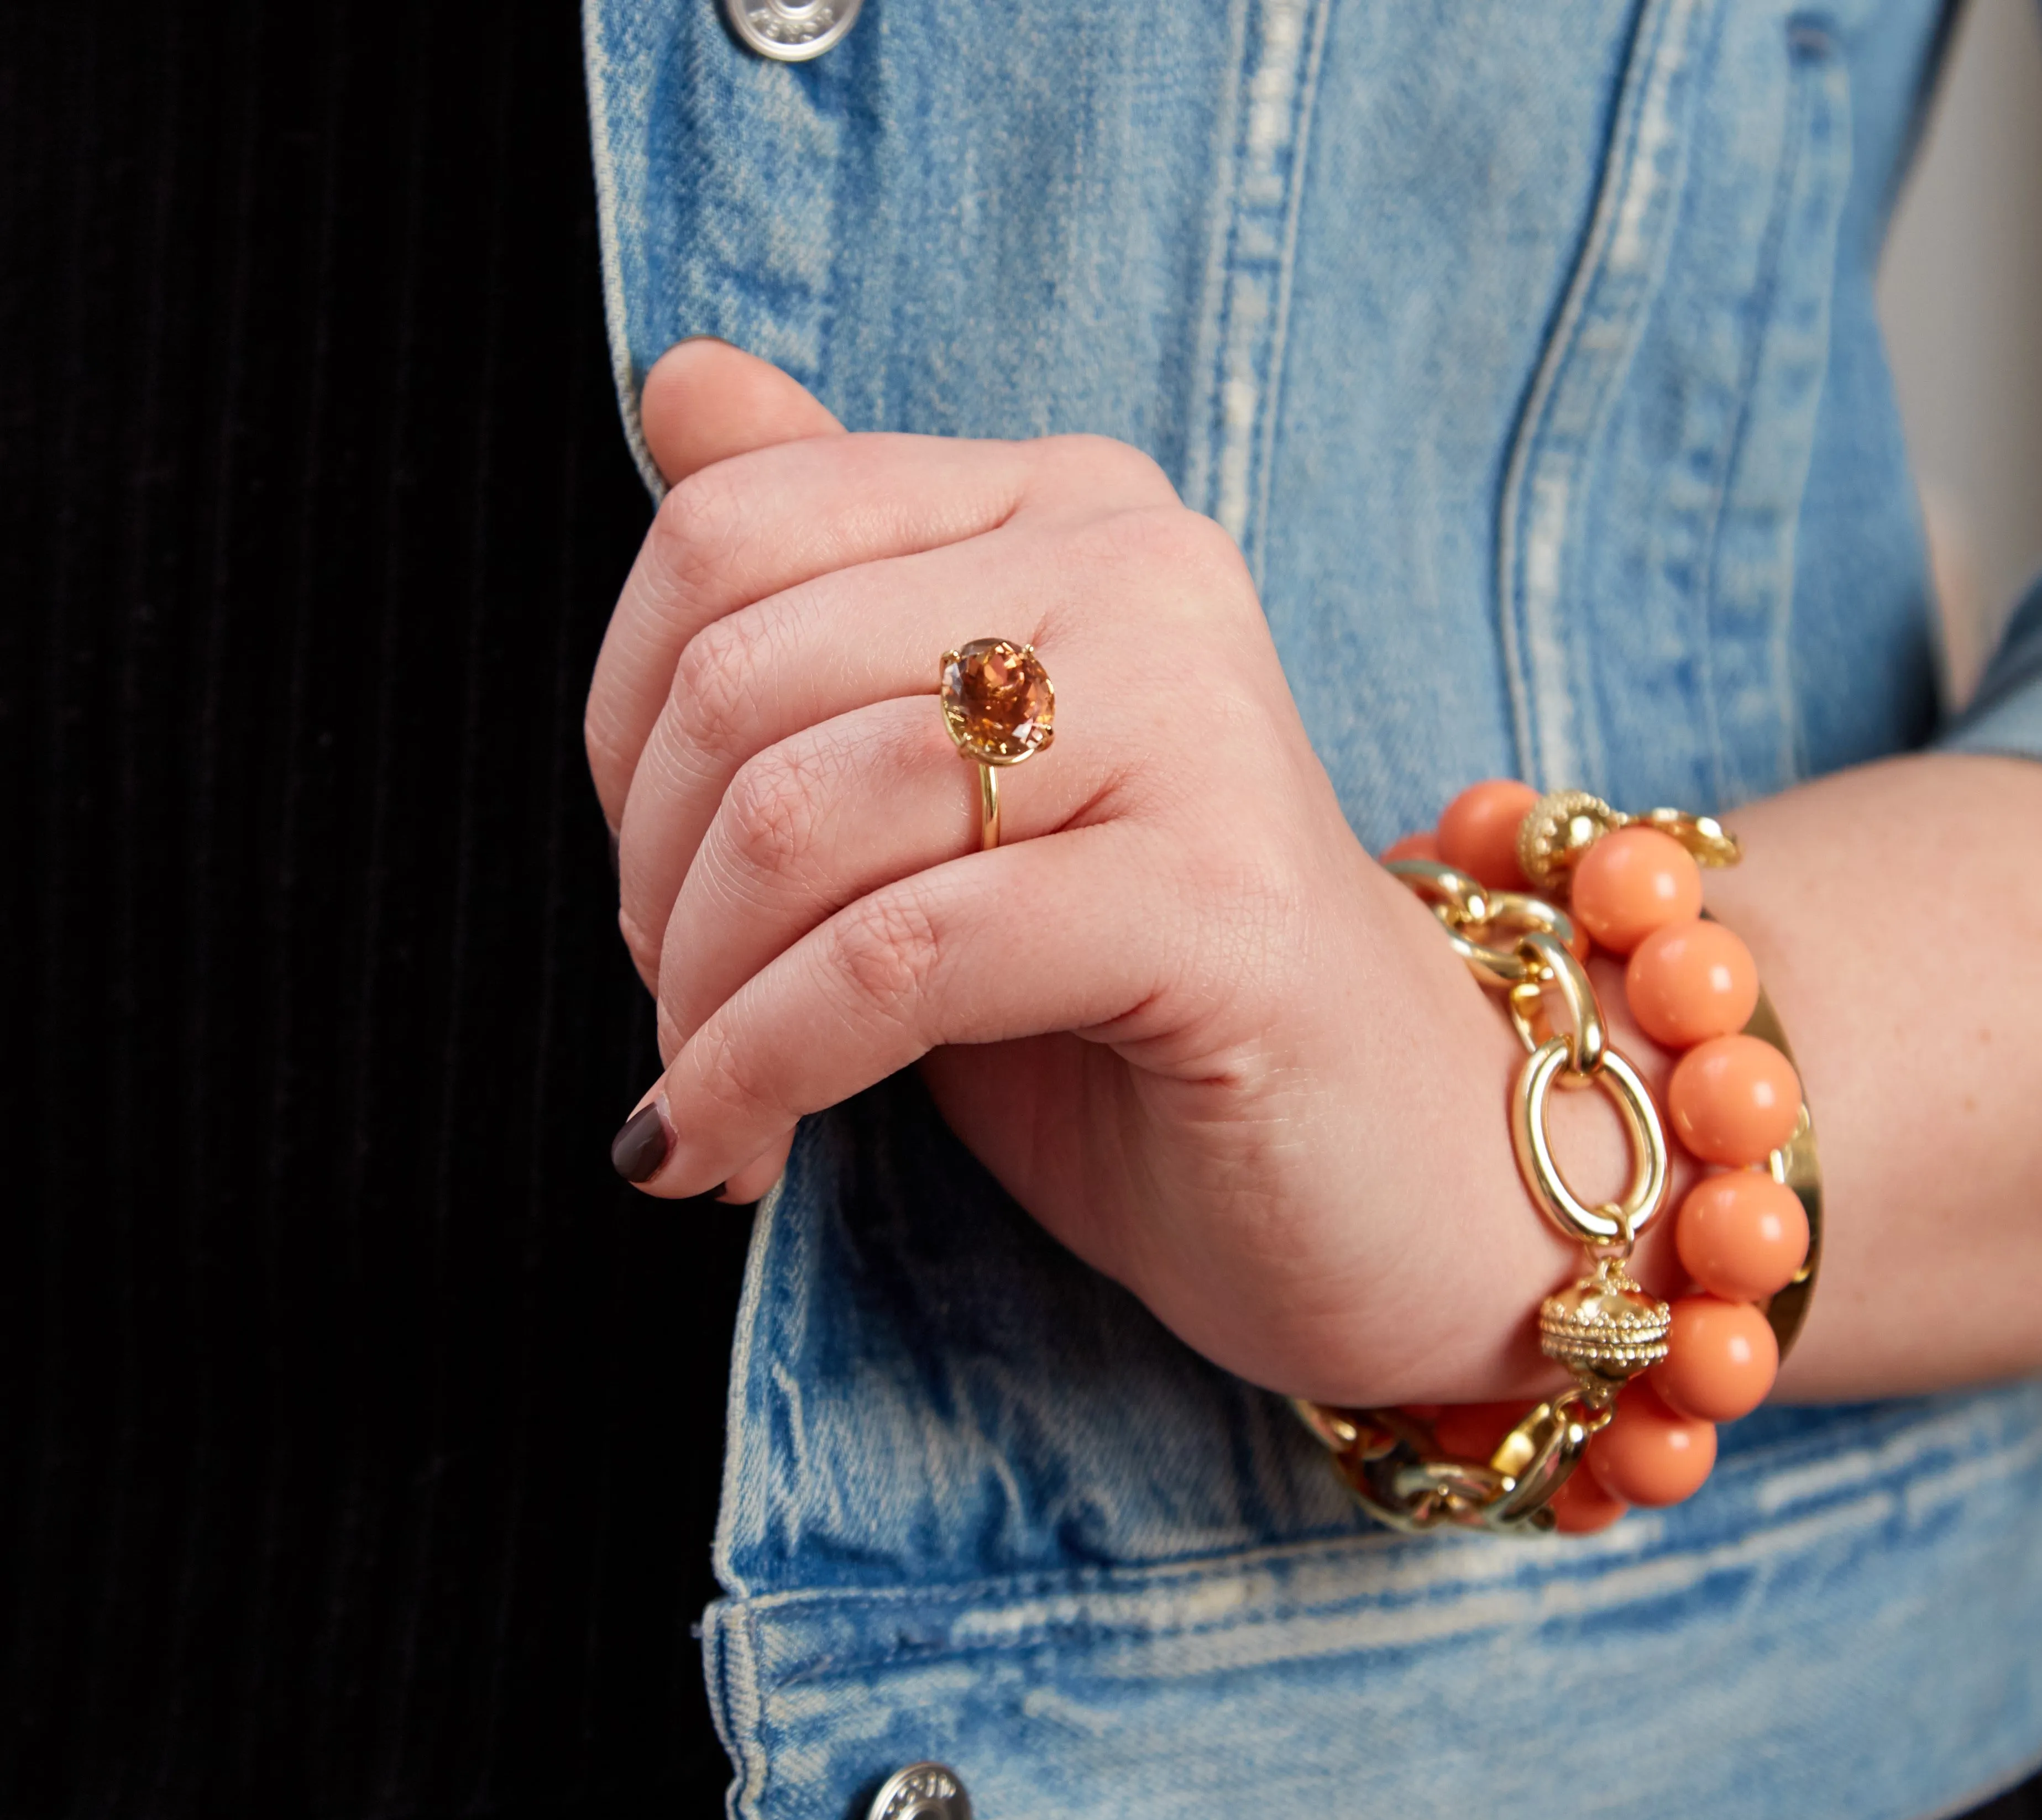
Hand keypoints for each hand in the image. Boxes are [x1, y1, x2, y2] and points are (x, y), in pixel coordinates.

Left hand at [585, 342, 1601, 1405]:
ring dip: (703, 1007)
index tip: (658, 901)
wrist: (1372, 1168)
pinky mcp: (1222, 901)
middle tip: (683, 1026)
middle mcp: (1138, 570)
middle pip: (739, 677)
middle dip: (655, 894)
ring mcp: (1197, 722)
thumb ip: (816, 594)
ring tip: (707, 1114)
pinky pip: (902, 959)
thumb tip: (679, 385)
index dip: (624, 739)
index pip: (727, 532)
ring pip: (803, 818)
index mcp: (1064, 509)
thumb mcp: (938, 792)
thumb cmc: (1128, 999)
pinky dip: (769, 1068)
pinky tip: (735, 1151)